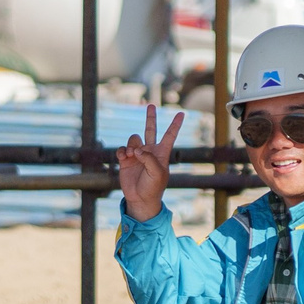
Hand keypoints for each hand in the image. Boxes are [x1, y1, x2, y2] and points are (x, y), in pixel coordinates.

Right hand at [117, 105, 184, 221]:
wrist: (140, 199)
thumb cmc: (153, 187)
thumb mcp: (157, 173)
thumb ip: (149, 158)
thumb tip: (136, 149)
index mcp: (162, 153)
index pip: (170, 135)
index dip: (175, 124)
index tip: (181, 114)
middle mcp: (150, 151)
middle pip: (151, 129)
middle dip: (150, 117)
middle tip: (150, 104)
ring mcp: (137, 155)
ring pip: (134, 139)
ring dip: (131, 145)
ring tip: (131, 155)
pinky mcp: (126, 160)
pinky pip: (122, 149)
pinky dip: (122, 151)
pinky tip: (123, 158)